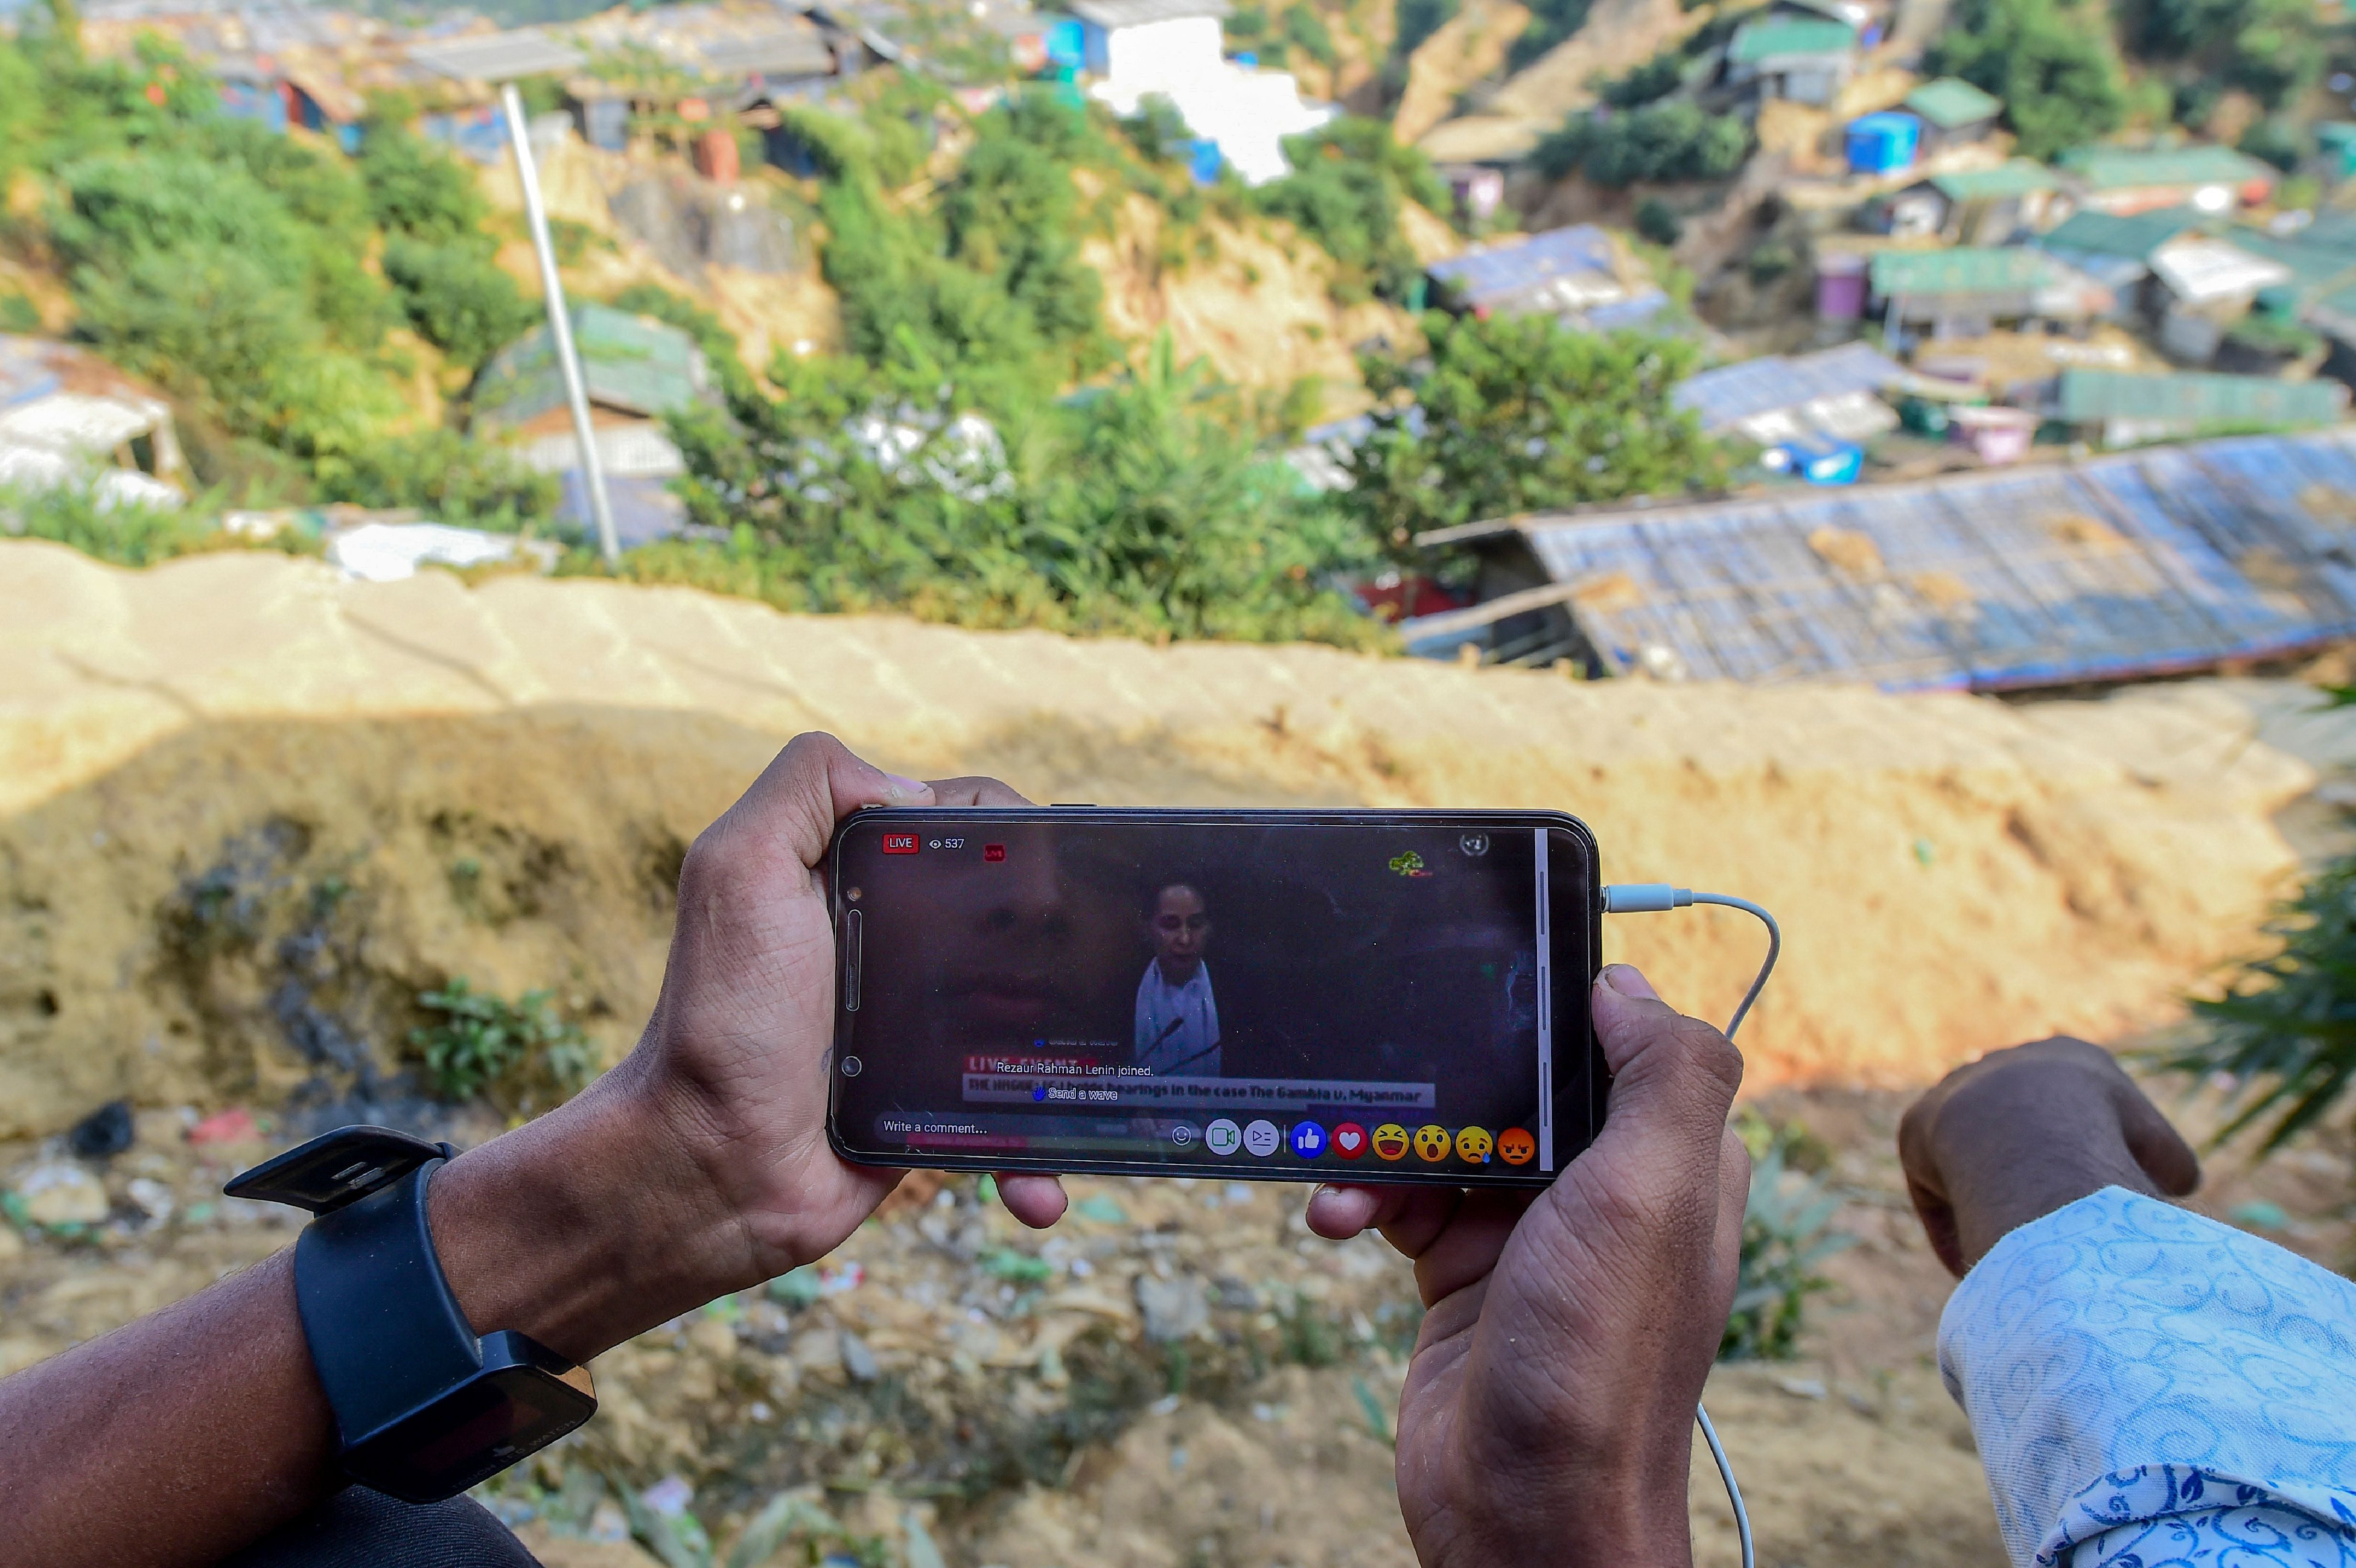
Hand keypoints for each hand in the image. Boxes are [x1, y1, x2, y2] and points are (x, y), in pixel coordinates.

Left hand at [430, 734, 1067, 1358]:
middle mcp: (900, 945)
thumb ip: (806, 788)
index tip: (1048, 878)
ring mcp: (925, 1030)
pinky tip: (1045, 1192)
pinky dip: (1036, 1160)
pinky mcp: (937, 1112)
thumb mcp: (739, 868)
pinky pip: (1010, 1126)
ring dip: (1075, 1055)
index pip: (968, 826)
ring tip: (1094, 1083)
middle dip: (1074, 942)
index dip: (1018, 836)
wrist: (707, 1168)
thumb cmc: (722, 1018)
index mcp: (861, 880)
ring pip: (1034, 1020)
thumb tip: (917, 790)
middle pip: (1020, 917)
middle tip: (1095, 979)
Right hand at [1305, 965, 1748, 1567]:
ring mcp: (1529, 1234)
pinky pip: (1403, 1198)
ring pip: (1446, 1135)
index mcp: (1670, 1160)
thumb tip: (1625, 985)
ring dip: (1385, 1141)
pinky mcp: (1462, 1273)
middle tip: (1390, 1070)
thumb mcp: (1654, 1198)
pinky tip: (1337, 1216)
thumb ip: (1664, 1078)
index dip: (1553, 1009)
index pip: (1616, 1044)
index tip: (1483, 979)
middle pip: (1517, 1082)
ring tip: (1346, 1171)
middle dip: (1443, 1076)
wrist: (1524, 1513)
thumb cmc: (1599, 1364)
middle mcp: (1605, 1191)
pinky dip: (1363, 1196)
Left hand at [1897, 1036, 2198, 1276]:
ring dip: (1989, 1202)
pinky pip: (1937, 1182)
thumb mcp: (2158, 1154)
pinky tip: (1975, 1258)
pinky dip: (1956, 1221)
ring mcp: (1959, 1089)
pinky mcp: (1920, 1124)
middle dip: (2032, 1178)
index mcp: (2070, 1060)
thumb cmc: (2111, 1143)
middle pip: (2021, 1133)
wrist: (2035, 1132)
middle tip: (2046, 1230)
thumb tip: (2178, 1184)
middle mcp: (2008, 1064)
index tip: (2094, 1199)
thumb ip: (2163, 1162)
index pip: (2083, 1111)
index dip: (2093, 1159)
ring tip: (2012, 1251)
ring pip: (1974, 1159)